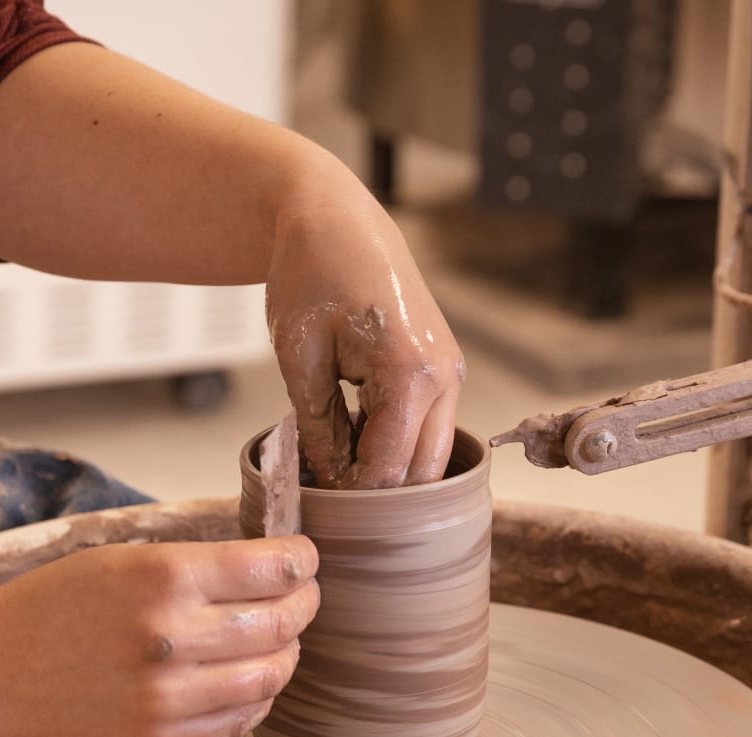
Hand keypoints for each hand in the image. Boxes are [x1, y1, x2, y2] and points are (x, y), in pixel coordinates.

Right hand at [0, 537, 318, 736]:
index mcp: (164, 577)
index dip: (302, 561)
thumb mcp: (123, 558)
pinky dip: (257, 698)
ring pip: (271, 677)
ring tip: (276, 641)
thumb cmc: (54, 605)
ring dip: (286, 655)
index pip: (274, 568)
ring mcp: (168, 698)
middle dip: (304, 605)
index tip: (304, 560)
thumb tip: (270, 566)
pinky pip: (240, 722)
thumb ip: (196, 565)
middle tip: (301, 598)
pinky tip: (245, 680)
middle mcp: (172, 638)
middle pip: (283, 623)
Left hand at [266, 170, 464, 488]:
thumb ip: (318, 428)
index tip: (314, 502)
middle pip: (421, 473)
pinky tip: (355, 438)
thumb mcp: (300, 358)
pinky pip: (427, 430)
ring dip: (389, 471)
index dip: (351, 495)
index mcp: (411, 373)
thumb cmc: (311, 275)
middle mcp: (446, 378)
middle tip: (326, 493)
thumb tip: (330, 482)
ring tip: (336, 462)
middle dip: (377, 493)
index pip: (389, 469)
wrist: (336, 220)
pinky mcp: (444, 372)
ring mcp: (452, 375)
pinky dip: (395, 446)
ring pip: (430, 457)